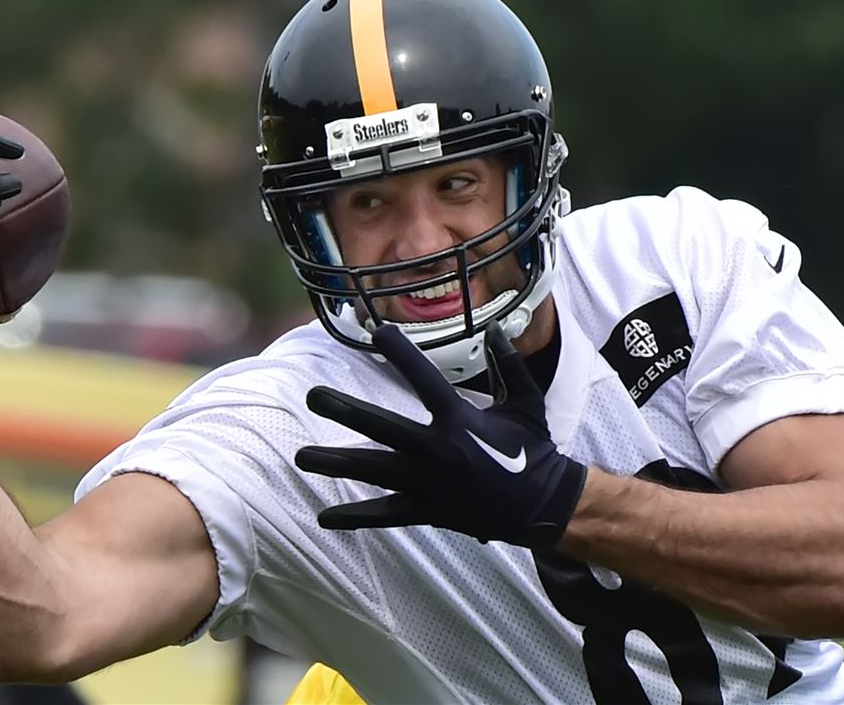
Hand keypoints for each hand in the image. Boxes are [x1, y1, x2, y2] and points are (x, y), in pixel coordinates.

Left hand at [296, 321, 586, 547]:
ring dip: (336, 463)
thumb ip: (508, 364)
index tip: (377, 332)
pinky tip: (325, 517)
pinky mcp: (427, 511)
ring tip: (301, 456)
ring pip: (374, 471)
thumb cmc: (533, 451)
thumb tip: (497, 327)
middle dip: (346, 411)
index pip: (424, 379)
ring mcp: (429, 484)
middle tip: (313, 396)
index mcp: (459, 419)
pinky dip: (355, 516)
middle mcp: (437, 450)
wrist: (542, 507)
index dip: (401, 354)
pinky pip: (385, 514)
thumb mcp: (525, 402)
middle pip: (383, 427)